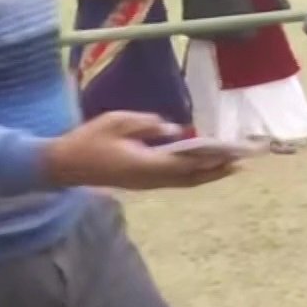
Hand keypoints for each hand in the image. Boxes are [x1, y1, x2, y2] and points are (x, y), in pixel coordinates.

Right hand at [43, 113, 238, 190]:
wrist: (64, 165)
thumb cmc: (89, 140)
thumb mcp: (118, 122)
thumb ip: (147, 125)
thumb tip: (173, 129)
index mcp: (145, 164)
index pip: (186, 163)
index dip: (211, 160)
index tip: (232, 154)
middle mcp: (150, 179)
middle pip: (191, 178)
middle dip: (217, 170)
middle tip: (242, 162)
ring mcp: (145, 184)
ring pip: (184, 183)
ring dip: (208, 175)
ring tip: (231, 166)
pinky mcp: (141, 183)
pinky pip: (174, 181)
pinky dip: (193, 175)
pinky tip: (204, 168)